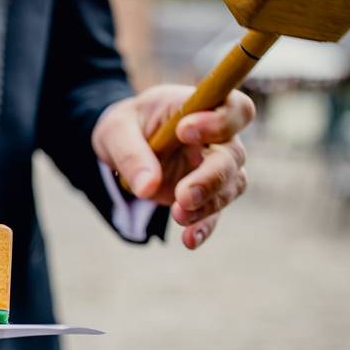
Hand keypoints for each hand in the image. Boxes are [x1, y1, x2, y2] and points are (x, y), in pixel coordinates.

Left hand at [92, 85, 254, 249]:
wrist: (121, 146)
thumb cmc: (124, 127)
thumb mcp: (115, 132)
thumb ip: (131, 154)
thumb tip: (147, 188)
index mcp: (199, 108)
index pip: (233, 109)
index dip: (220, 121)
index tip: (185, 131)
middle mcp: (216, 138)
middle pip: (234, 155)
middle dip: (212, 177)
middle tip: (182, 195)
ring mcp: (213, 167)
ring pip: (230, 186)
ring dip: (208, 204)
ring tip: (177, 216)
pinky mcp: (203, 195)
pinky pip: (213, 213)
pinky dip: (203, 227)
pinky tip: (189, 241)